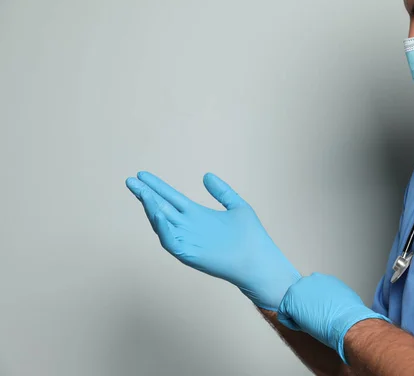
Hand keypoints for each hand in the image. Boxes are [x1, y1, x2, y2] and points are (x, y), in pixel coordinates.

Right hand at [125, 171, 300, 310]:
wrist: (261, 261)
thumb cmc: (252, 237)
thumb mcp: (237, 206)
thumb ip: (222, 191)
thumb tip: (207, 175)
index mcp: (197, 215)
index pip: (170, 197)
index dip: (156, 186)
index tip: (142, 174)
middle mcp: (189, 227)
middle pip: (161, 208)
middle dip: (145, 194)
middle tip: (131, 180)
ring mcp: (188, 241)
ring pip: (162, 223)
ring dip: (150, 208)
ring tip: (143, 193)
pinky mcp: (190, 254)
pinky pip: (170, 242)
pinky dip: (163, 229)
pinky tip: (158, 214)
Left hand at [277, 273, 390, 363]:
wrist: (346, 321)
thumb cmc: (349, 314)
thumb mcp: (343, 297)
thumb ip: (332, 296)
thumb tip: (331, 303)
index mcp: (322, 279)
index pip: (310, 290)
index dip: (313, 304)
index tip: (318, 313)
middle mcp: (309, 280)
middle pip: (299, 295)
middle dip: (304, 307)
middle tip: (313, 319)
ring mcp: (298, 289)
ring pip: (290, 304)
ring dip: (298, 314)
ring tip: (310, 324)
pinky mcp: (289, 301)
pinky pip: (283, 315)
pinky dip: (290, 323)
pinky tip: (303, 327)